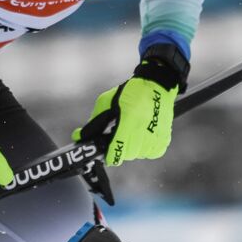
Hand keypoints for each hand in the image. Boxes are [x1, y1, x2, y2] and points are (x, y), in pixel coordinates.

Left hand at [75, 45, 186, 165]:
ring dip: (132, 147)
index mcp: (128, 122)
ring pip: (137, 155)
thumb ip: (93, 123)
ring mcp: (156, 138)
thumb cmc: (129, 93)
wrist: (156, 86)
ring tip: (132, 130)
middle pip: (126, 155)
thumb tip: (78, 137)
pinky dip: (144, 147)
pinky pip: (149, 153)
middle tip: (119, 134)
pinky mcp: (163, 141)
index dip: (108, 155)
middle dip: (119, 148)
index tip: (105, 152)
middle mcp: (144, 132)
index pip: (116, 152)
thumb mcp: (106, 103)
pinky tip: (143, 133)